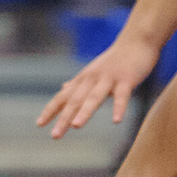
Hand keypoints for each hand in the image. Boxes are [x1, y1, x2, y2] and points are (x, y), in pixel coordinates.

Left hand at [37, 32, 159, 139]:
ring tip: (76, 126)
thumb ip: (79, 83)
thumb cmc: (115, 59)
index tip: (39, 124)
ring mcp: (109, 78)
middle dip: (64, 118)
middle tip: (54, 136)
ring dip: (85, 112)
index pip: (63, 97)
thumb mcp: (93, 71)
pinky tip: (116, 121)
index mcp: (84, 79)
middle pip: (75, 100)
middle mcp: (92, 79)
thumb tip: (63, 88)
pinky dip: (119, 107)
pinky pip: (122, 95)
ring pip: (94, 97)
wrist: (137, 41)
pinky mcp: (126, 79)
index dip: (51, 110)